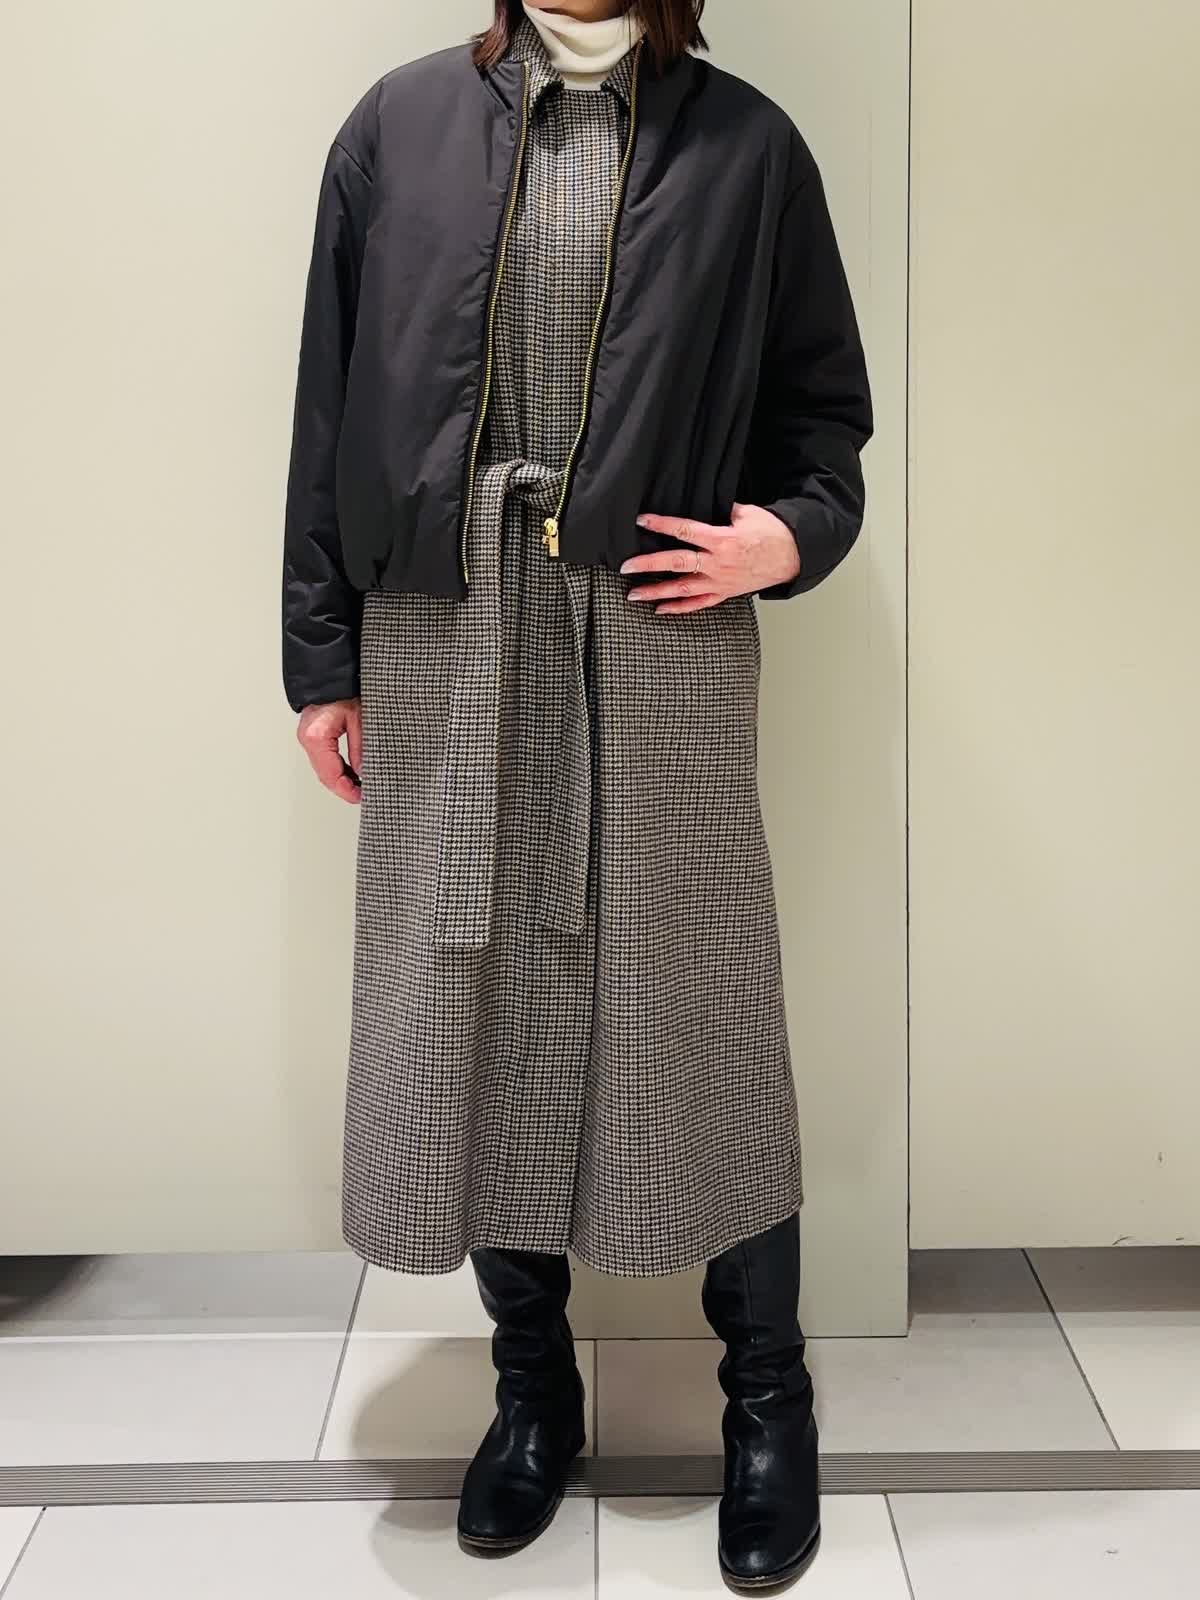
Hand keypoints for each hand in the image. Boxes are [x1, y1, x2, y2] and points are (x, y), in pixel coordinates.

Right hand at [297, 698, 362, 804]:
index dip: (346, 790)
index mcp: (317, 736)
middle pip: (325, 775)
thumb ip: (360, 749)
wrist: (331, 674)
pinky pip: (324, 759)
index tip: (360, 798)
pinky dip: (338, 769)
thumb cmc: (343, 689)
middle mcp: (308, 739)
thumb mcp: (359, 719)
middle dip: (344, 788)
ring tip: (360, 787)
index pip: (330, 774)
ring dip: (341, 780)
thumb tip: (364, 772)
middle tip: (363, 796)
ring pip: (324, 769)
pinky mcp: (313, 736)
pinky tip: (352, 774)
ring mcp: (308, 738)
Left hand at [620, 502, 799, 613]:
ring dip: (656, 592)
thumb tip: (706, 501)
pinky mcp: (724, 593)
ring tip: (633, 594)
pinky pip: (699, 604)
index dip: (661, 525)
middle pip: (677, 563)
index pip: (684, 530)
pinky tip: (661, 609)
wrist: (792, 556)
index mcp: (721, 540)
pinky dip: (679, 608)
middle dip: (649, 564)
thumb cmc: (771, 533)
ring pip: (683, 589)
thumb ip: (723, 509)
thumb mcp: (747, 513)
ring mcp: (720, 581)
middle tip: (626, 567)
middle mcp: (717, 563)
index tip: (642, 521)